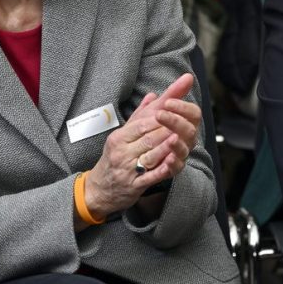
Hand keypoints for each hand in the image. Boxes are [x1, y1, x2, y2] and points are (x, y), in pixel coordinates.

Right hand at [84, 74, 199, 216]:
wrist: (98, 189)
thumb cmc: (115, 157)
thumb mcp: (123, 134)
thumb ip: (141, 114)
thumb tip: (154, 94)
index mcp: (119, 137)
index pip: (141, 123)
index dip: (159, 115)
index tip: (175, 106)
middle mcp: (122, 152)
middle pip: (147, 138)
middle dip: (166, 128)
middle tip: (184, 120)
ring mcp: (128, 170)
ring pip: (150, 156)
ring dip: (165, 147)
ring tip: (180, 137)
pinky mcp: (134, 186)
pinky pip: (149, 177)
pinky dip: (161, 170)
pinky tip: (172, 163)